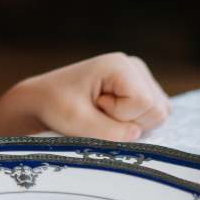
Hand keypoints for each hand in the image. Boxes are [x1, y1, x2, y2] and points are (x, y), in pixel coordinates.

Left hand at [0, 52, 170, 140]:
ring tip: (100, 111)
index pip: (144, 104)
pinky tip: (107, 113)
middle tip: (96, 111)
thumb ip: (110, 132)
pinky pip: (152, 116)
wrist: (41, 99)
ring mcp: (139, 77)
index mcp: (120, 65)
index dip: (119, 115)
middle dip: (126, 120)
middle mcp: (134, 66)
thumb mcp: (76, 122)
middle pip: (157, 111)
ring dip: (128, 122)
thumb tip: (138, 135)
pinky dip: (131, 121)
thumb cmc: (53, 106)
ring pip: (157, 115)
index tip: (92, 106)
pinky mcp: (139, 90)